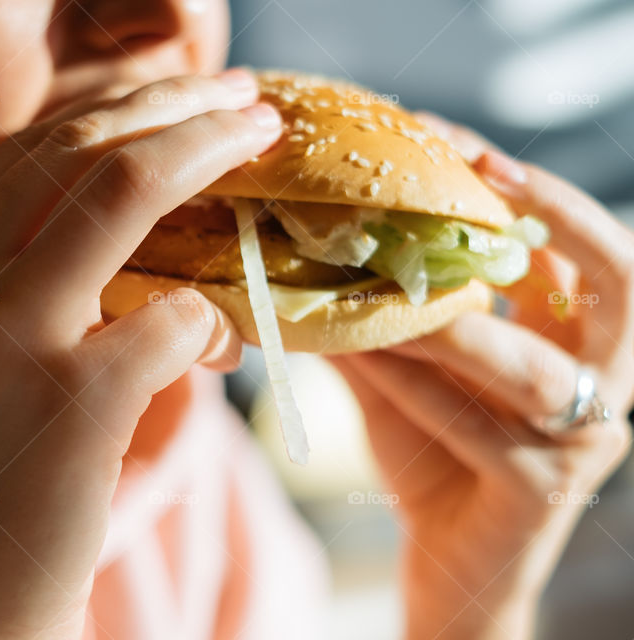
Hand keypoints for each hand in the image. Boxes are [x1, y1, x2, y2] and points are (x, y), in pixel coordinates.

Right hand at [0, 70, 279, 638]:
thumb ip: (16, 274)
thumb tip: (126, 209)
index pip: (28, 148)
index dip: (121, 110)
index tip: (185, 101)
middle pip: (79, 145)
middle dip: (179, 108)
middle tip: (246, 102)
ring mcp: (0, 334)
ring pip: (126, 190)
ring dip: (211, 161)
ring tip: (267, 153)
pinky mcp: (67, 400)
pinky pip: (175, 314)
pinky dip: (216, 319)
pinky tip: (223, 347)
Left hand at [331, 115, 633, 639]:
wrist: (445, 564)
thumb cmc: (431, 456)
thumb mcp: (406, 371)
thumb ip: (379, 314)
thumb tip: (309, 247)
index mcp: (579, 344)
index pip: (580, 250)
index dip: (531, 191)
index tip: (459, 139)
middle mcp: (600, 385)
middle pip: (618, 284)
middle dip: (554, 220)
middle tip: (483, 174)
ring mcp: (578, 440)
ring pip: (525, 363)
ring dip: (449, 315)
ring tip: (381, 276)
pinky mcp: (540, 489)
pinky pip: (470, 421)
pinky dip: (410, 379)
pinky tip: (357, 348)